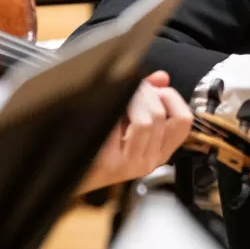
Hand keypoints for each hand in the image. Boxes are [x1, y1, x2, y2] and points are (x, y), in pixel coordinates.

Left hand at [80, 71, 193, 191]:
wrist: (65, 171)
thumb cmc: (96, 143)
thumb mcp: (128, 118)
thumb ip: (148, 97)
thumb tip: (161, 78)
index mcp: (160, 151)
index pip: (184, 121)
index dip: (172, 98)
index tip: (156, 90)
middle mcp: (151, 160)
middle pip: (161, 114)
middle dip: (145, 93)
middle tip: (129, 90)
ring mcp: (132, 164)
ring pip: (147, 121)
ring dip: (130, 102)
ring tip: (117, 102)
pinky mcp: (113, 164)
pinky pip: (123, 128)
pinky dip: (116, 113)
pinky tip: (105, 116)